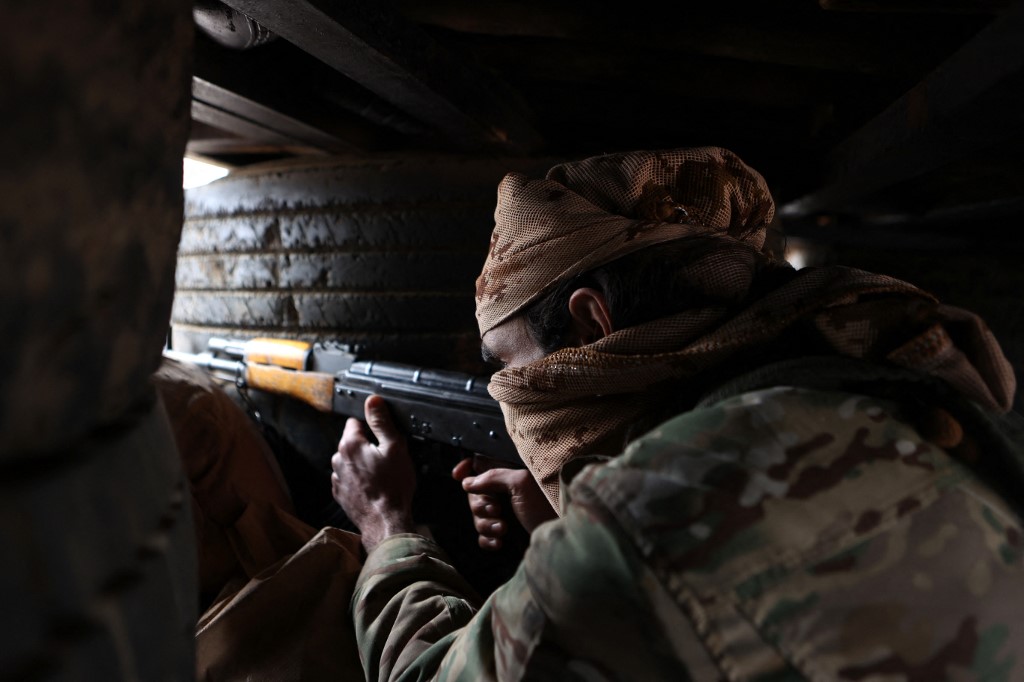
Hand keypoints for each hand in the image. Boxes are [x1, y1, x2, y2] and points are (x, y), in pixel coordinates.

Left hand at [331, 395, 415, 552]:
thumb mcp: (395, 448)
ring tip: (381, 475)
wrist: (385, 521)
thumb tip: (373, 401)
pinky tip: (374, 486)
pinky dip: (359, 479)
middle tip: (386, 458)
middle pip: (352, 442)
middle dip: (367, 446)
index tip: (383, 438)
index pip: (355, 422)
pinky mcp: (340, 493)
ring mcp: (337, 478)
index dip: (372, 428)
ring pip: (350, 461)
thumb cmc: (392, 487)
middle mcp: (338, 459)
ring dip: (362, 463)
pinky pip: (349, 478)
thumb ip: (382, 422)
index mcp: (350, 444)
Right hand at [452, 456, 556, 550]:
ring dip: (486, 524)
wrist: (561, 543)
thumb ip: (495, 476)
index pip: (481, 464)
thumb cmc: (548, 508)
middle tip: (496, 510)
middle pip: (475, 494)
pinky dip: (488, 539)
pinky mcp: (506, 533)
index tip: (458, 475)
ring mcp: (506, 513)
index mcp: (511, 474)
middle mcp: (507, 491)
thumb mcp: (522, 483)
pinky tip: (500, 542)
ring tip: (504, 528)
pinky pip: (483, 535)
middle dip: (480, 504)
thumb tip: (468, 481)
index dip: (468, 468)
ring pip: (478, 516)